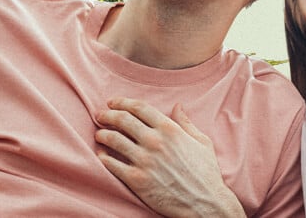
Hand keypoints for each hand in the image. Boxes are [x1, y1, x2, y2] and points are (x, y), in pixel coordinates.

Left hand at [95, 98, 244, 217]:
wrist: (204, 202)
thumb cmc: (206, 172)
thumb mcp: (202, 142)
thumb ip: (186, 122)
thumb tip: (178, 106)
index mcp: (170, 129)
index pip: (139, 108)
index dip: (122, 102)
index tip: (113, 102)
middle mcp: (155, 141)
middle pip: (123, 120)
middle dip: (108, 115)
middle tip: (100, 116)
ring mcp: (144, 161)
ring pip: (113, 140)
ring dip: (102, 134)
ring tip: (99, 134)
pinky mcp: (136, 180)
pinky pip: (112, 165)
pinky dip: (103, 157)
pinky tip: (101, 155)